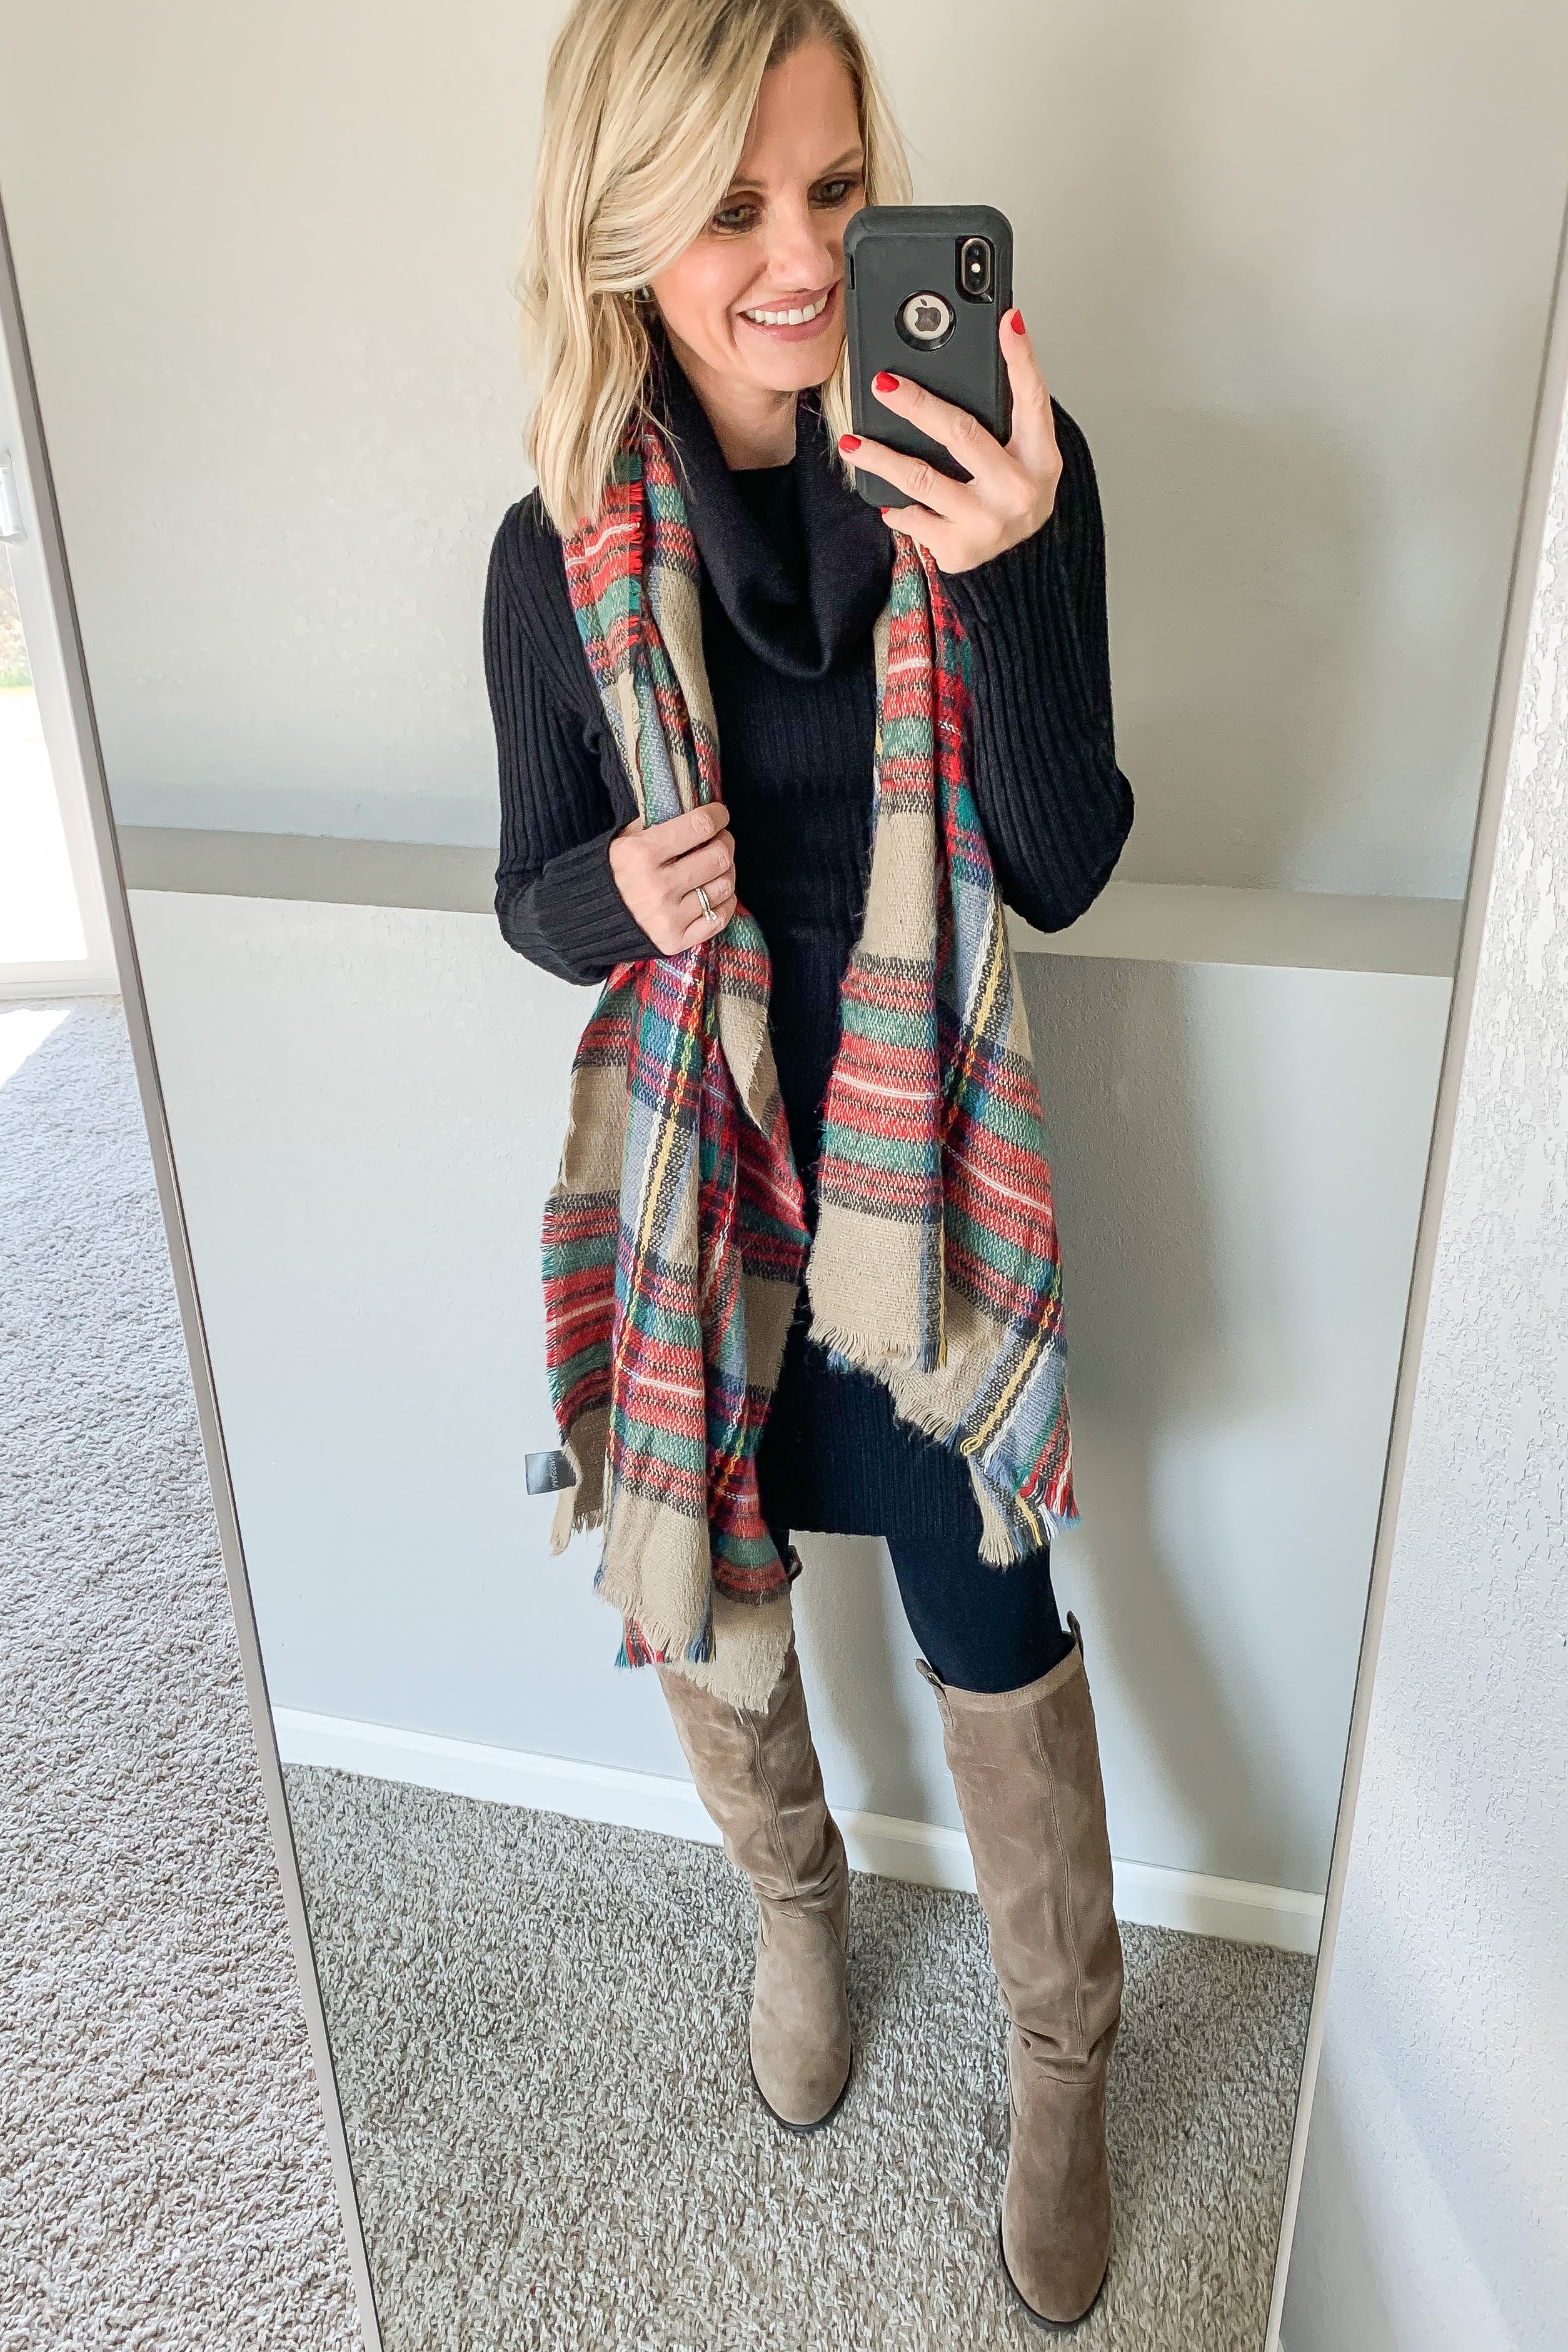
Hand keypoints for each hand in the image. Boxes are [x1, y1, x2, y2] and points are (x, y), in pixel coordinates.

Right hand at [608, 800, 735, 952]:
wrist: (585, 919)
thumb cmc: (610, 872)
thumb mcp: (625, 839)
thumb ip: (658, 823)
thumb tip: (696, 810)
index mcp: (643, 854)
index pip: (700, 826)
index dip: (717, 816)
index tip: (719, 814)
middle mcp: (658, 887)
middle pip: (718, 857)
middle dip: (725, 843)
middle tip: (720, 840)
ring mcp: (668, 917)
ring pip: (724, 887)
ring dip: (727, 871)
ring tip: (716, 867)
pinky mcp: (675, 941)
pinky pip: (719, 918)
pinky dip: (725, 902)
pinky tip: (716, 892)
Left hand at [837, 308, 1061, 574]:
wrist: (1018, 565)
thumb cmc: (1013, 496)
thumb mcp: (1025, 457)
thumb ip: (1006, 417)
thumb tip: (976, 357)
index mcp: (1041, 458)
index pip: (1032, 399)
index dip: (1021, 358)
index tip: (1006, 321)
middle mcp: (1018, 490)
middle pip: (961, 433)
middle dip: (916, 404)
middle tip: (883, 384)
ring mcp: (988, 522)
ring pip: (922, 478)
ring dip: (881, 457)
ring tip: (853, 442)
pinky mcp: (959, 548)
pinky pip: (915, 517)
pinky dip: (897, 506)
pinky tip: (887, 499)